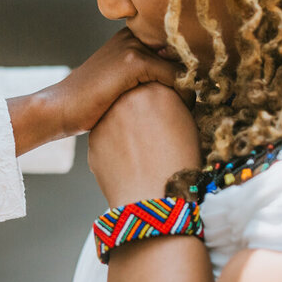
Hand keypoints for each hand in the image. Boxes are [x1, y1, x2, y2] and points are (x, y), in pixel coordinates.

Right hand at [7, 29, 182, 154]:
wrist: (59, 108)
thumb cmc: (89, 103)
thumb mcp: (119, 81)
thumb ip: (144, 75)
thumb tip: (179, 84)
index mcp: (130, 35)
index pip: (175, 43)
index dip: (190, 65)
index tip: (197, 88)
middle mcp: (133, 34)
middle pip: (183, 50)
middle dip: (195, 73)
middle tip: (201, 98)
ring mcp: (133, 45)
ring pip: (182, 63)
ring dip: (192, 85)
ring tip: (194, 107)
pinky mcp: (134, 62)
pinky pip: (175, 76)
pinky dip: (185, 94)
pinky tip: (185, 110)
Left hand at [88, 83, 200, 206]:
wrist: (151, 198)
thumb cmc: (178, 164)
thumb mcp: (188, 124)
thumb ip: (175, 103)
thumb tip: (169, 99)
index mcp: (156, 90)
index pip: (160, 82)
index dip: (166, 98)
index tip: (171, 112)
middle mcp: (128, 97)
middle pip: (135, 95)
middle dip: (143, 107)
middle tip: (154, 129)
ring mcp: (107, 116)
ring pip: (118, 113)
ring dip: (127, 123)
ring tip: (143, 147)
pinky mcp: (94, 137)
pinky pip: (108, 134)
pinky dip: (117, 142)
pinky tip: (130, 158)